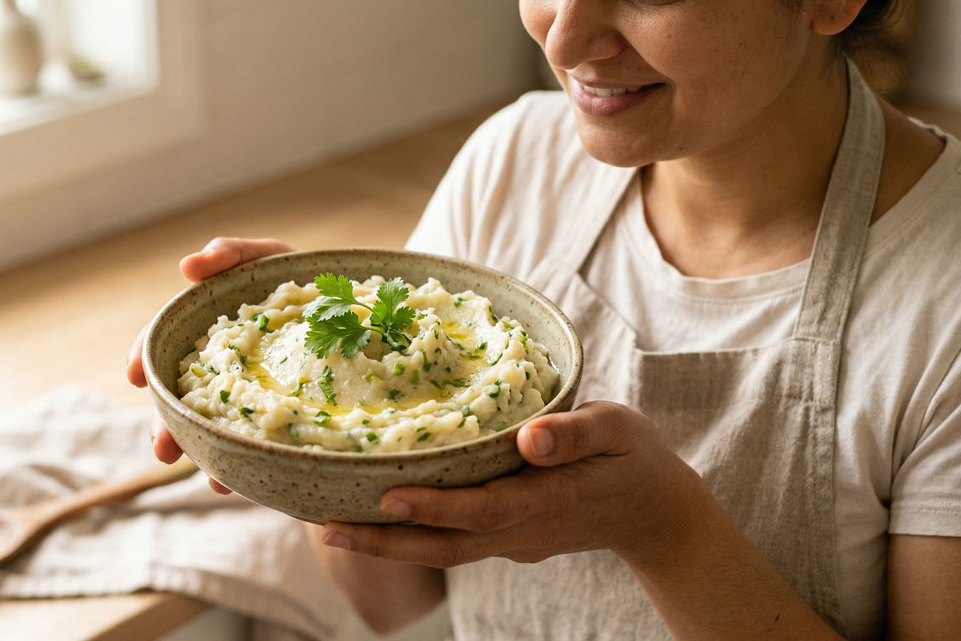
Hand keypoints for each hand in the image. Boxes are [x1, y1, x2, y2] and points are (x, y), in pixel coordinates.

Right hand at [130, 237, 293, 493]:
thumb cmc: (306, 278)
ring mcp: (251, 400)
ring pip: (215, 432)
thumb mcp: (270, 259)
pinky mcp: (283, 423)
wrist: (367, 311)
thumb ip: (231, 255)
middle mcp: (222, 371)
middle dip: (168, 427)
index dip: (141, 358)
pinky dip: (249, 466)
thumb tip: (187, 265)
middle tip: (163, 451)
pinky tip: (247, 483)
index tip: (132, 376)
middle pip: (182, 400)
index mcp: (210, 333)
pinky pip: (258, 448)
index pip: (161, 345)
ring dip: (208, 457)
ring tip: (213, 480)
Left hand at [318, 401, 706, 568]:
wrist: (656, 515)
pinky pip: (450, 543)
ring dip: (386, 545)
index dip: (434, 508)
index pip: (482, 510)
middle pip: (443, 546)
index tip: (385, 498)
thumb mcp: (617, 429)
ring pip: (441, 551)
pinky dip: (410, 535)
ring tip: (329, 527)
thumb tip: (531, 436)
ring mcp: (511, 542)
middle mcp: (520, 531)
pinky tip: (374, 517)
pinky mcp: (505, 539)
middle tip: (323, 527)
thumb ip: (576, 432)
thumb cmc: (634, 458)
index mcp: (546, 501)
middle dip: (383, 540)